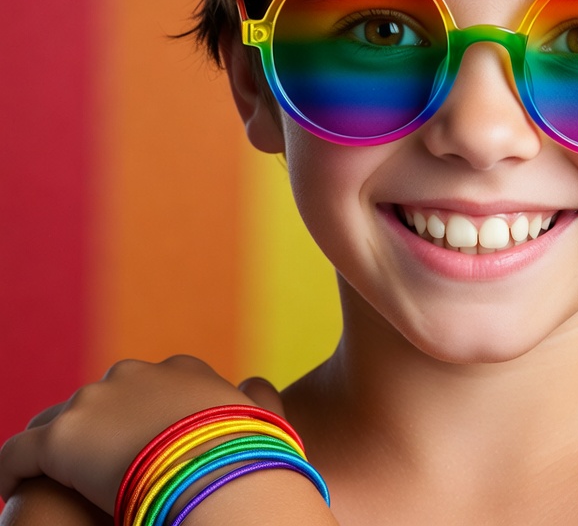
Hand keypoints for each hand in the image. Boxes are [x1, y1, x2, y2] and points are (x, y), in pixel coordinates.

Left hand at [0, 356, 256, 513]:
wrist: (218, 470)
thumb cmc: (247, 452)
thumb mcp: (263, 416)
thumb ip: (259, 396)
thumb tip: (256, 382)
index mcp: (181, 370)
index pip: (143, 389)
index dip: (133, 421)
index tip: (130, 450)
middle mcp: (136, 374)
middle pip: (98, 401)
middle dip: (90, 431)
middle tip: (86, 471)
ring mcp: (96, 400)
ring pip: (56, 424)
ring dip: (51, 453)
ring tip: (43, 486)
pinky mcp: (61, 437)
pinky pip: (17, 455)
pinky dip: (6, 473)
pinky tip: (1, 494)